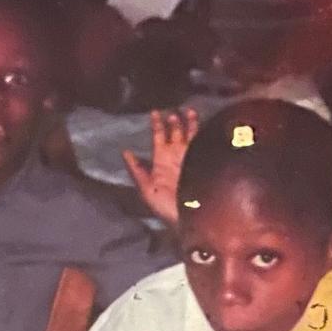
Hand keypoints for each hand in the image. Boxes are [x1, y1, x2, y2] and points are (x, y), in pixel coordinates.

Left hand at [122, 108, 197, 227]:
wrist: (188, 219)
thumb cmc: (165, 207)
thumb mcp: (146, 190)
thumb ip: (137, 171)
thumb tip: (125, 152)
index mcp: (161, 162)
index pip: (159, 138)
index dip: (157, 125)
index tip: (155, 112)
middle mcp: (176, 158)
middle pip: (176, 134)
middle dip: (174, 122)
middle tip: (173, 112)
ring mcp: (191, 160)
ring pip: (190, 137)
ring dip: (189, 124)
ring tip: (189, 111)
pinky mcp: (204, 164)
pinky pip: (204, 145)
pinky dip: (205, 134)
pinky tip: (206, 124)